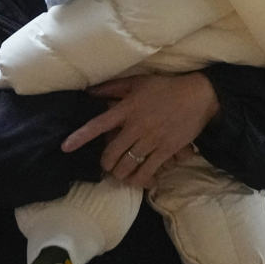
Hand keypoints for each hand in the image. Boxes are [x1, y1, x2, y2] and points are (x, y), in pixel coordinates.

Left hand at [62, 73, 219, 187]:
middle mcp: (136, 126)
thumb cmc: (165, 87)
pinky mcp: (166, 149)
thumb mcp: (137, 82)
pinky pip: (148, 170)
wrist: (198, 95)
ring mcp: (152, 139)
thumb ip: (112, 88)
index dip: (80, 137)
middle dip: (105, 164)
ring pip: (128, 164)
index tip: (66, 147)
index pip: (98, 125)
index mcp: (127, 109)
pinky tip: (138, 181)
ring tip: (120, 175)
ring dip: (120, 174)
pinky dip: (140, 179)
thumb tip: (90, 92)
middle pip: (112, 153)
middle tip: (106, 167)